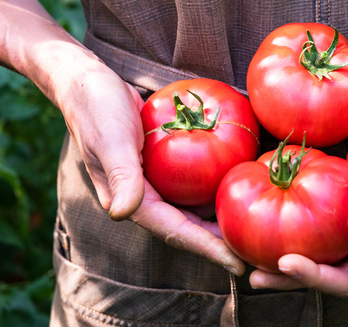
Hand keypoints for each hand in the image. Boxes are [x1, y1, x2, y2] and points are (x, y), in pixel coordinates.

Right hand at [57, 62, 244, 274]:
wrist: (89, 83)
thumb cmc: (97, 108)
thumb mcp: (110, 139)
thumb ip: (120, 174)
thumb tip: (123, 214)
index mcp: (132, 199)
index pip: (175, 231)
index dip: (207, 249)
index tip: (237, 265)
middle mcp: (147, 196)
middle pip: (191, 226)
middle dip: (221, 242)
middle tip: (256, 252)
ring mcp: (157, 181)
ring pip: (194, 207)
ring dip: (221, 218)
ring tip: (253, 227)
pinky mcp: (166, 164)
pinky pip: (195, 181)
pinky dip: (216, 187)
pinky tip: (240, 185)